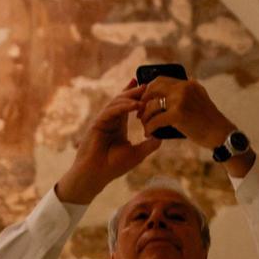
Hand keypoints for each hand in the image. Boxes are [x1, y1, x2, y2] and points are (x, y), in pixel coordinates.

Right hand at [55, 80, 161, 204]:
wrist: (97, 174)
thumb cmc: (114, 166)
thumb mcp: (137, 154)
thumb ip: (149, 145)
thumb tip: (161, 137)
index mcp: (118, 125)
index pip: (128, 106)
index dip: (136, 95)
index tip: (146, 86)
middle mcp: (111, 120)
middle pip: (123, 100)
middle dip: (134, 91)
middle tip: (146, 84)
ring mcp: (103, 120)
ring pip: (117, 102)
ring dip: (131, 97)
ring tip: (144, 92)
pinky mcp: (98, 123)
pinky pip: (111, 111)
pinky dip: (123, 107)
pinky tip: (135, 105)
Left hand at [139, 77, 236, 149]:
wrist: (221, 134)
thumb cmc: (210, 120)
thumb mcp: (201, 98)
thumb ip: (189, 91)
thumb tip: (179, 82)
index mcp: (188, 84)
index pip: (161, 80)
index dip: (149, 88)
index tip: (144, 99)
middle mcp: (183, 88)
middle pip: (153, 89)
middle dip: (142, 100)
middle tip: (139, 112)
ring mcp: (180, 101)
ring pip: (152, 105)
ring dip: (144, 116)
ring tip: (144, 125)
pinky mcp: (178, 115)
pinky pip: (155, 120)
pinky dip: (149, 127)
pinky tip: (148, 133)